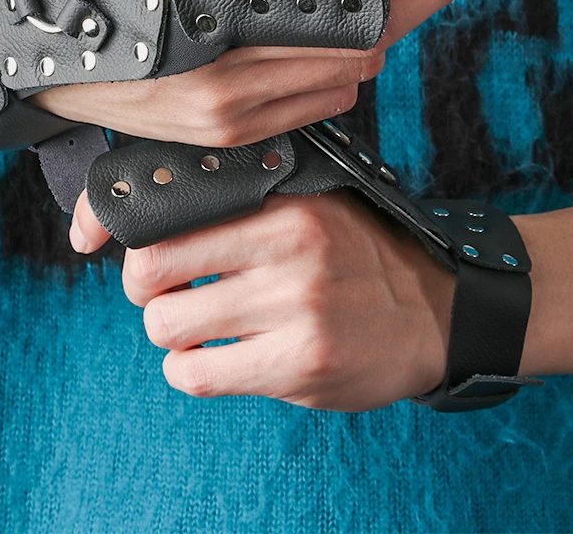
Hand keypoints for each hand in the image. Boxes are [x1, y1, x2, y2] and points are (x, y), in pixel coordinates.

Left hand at [118, 190, 453, 410]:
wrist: (430, 313)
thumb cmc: (355, 255)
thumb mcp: (313, 202)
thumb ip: (250, 197)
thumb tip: (163, 198)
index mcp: (284, 205)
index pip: (171, 216)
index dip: (142, 241)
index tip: (149, 254)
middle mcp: (289, 250)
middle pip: (154, 271)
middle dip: (144, 289)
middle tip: (160, 294)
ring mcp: (295, 311)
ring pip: (167, 327)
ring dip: (169, 334)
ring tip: (193, 329)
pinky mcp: (300, 366)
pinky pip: (200, 375)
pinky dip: (187, 371)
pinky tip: (208, 360)